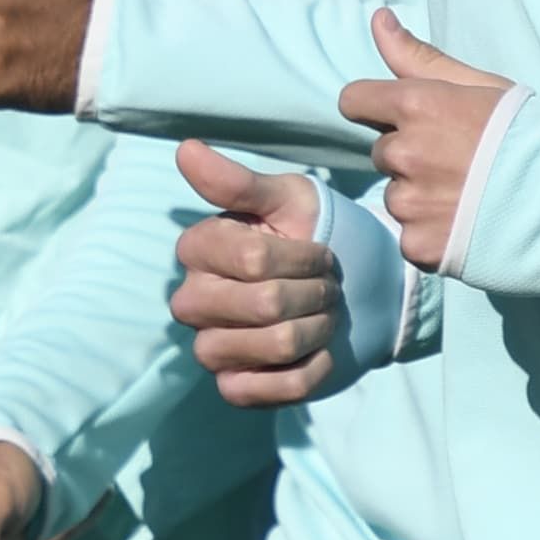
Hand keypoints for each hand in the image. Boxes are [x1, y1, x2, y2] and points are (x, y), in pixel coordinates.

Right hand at [168, 140, 341, 408]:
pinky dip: (312, 369)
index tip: (320, 252)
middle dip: (315, 293)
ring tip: (325, 314)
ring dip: (319, 328)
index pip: (253, 259)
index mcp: (198, 249)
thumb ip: (237, 182)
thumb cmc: (313, 233)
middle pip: (265, 304)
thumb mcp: (286, 200)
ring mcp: (209, 348)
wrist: (353, 289)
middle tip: (327, 286)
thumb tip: (186, 149)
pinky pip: (272, 390)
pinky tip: (319, 351)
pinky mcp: (233, 389)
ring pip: (273, 345)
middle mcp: (192, 301)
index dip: (303, 258)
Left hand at [333, 11, 511, 272]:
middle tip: (459, 161)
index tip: (403, 118)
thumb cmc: (529, 134)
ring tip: (468, 196)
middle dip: (410, 154)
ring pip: (396, 195)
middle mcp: (405, 154)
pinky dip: (431, 233)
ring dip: (420, 196)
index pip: (354, 101)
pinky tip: (467, 224)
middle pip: (382, 151)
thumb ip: (420, 57)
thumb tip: (377, 18)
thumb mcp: (480, 85)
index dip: (376, 108)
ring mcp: (410, 203)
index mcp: (416, 105)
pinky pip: (409, 235)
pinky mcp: (419, 245)